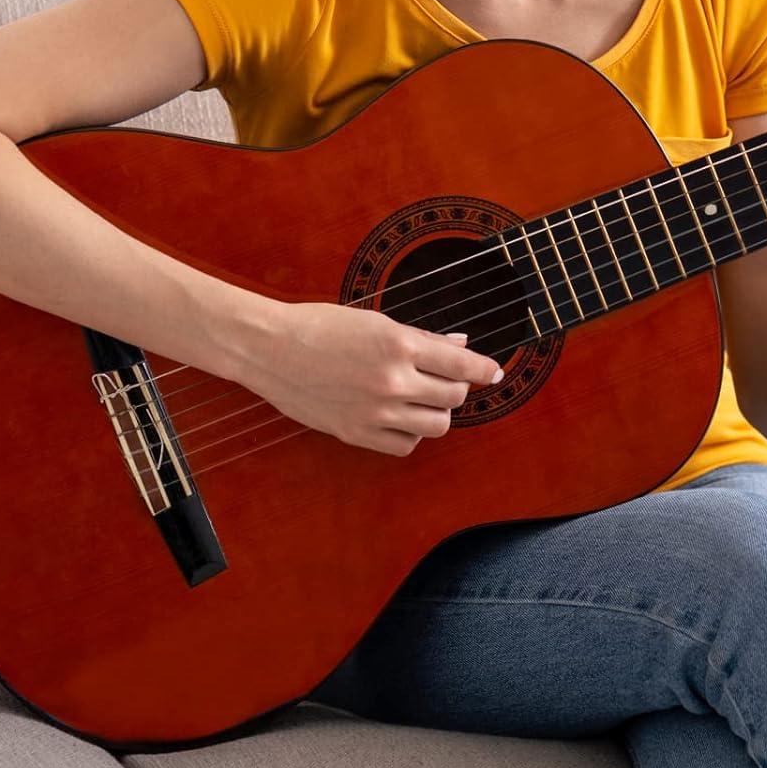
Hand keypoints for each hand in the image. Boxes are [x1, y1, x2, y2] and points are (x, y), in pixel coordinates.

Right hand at [237, 298, 503, 455]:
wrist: (271, 349)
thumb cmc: (321, 326)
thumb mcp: (376, 322)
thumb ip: (422, 337)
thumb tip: (460, 343)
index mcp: (399, 345)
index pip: (462, 364)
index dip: (485, 369)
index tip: (495, 372)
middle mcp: (392, 381)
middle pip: (454, 396)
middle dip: (458, 386)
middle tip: (448, 379)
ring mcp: (374, 412)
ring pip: (436, 425)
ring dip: (439, 411)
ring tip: (425, 399)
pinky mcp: (356, 434)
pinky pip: (405, 445)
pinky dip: (412, 433)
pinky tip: (402, 417)